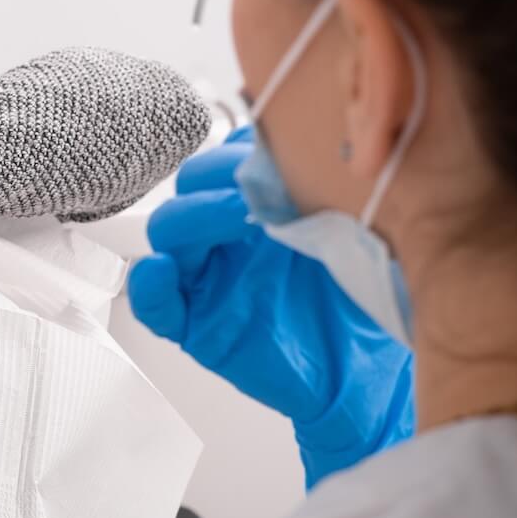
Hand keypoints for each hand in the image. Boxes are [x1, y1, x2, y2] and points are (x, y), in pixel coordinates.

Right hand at [127, 129, 414, 487]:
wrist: (366, 370)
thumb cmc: (361, 302)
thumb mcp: (351, 231)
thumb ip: (319, 189)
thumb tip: (299, 147)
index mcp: (258, 208)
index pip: (226, 160)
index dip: (240, 150)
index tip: (272, 152)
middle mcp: (228, 238)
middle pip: (190, 188)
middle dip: (216, 176)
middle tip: (257, 186)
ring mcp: (209, 279)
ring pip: (168, 234)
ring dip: (193, 217)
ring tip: (238, 218)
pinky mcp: (197, 326)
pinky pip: (155, 305)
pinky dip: (150, 287)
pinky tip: (163, 273)